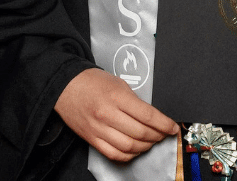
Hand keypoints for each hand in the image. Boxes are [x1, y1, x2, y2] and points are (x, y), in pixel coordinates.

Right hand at [54, 68, 179, 162]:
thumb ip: (135, 101)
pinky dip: (129, 155)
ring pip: (130, 147)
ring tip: (150, 141)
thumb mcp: (118, 83)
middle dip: (158, 136)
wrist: (64, 86)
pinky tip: (134, 149)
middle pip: (141, 133)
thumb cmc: (91, 82)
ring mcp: (98, 128)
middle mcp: (107, 114)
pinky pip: (114, 154)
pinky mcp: (92, 138)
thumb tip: (152, 118)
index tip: (172, 127)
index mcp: (116, 96)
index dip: (164, 124)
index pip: (148, 115)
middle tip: (163, 134)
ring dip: (145, 147)